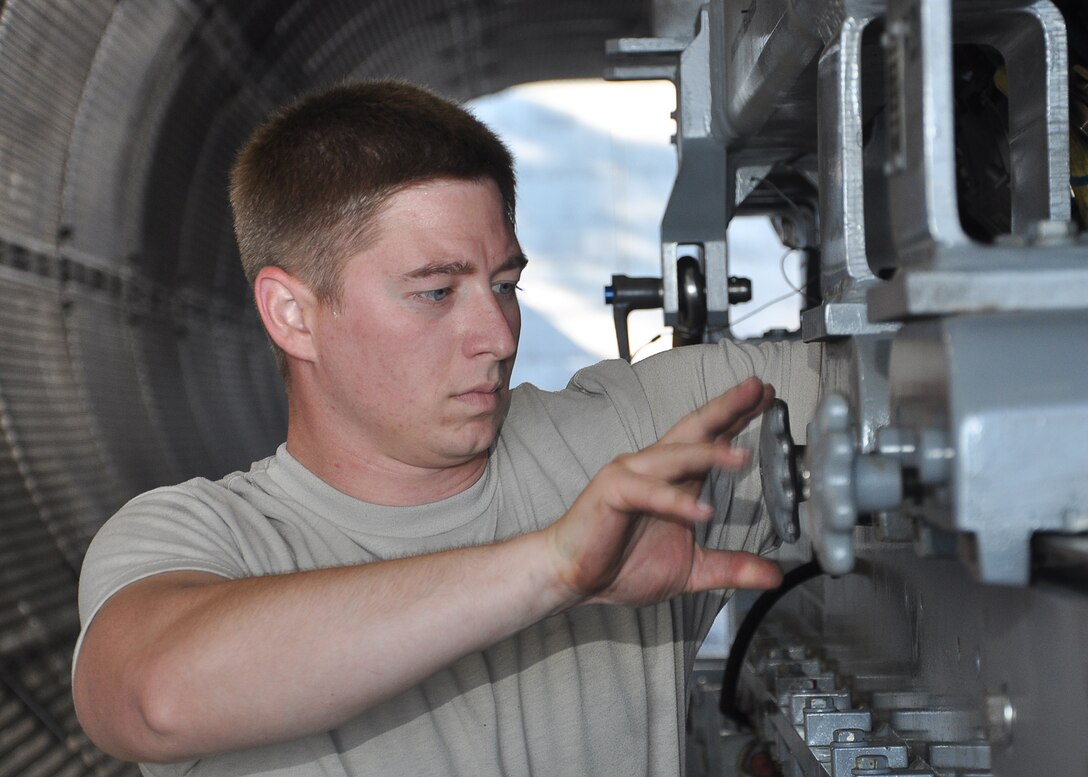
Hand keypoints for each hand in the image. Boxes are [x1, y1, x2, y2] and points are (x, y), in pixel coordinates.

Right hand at [545, 377, 781, 607]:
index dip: (738, 417)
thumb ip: (731, 568)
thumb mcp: (690, 569)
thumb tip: (775, 575)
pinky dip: (676, 502)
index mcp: (675, 478)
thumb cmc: (622, 564)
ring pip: (676, 457)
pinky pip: (650, 493)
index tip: (769, 398)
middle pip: (696, 430)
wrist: (573, 577)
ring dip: (709, 453)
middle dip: (728, 408)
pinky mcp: (612, 492)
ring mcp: (632, 474)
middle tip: (759, 388)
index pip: (710, 439)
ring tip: (743, 455)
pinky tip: (703, 513)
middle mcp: (655, 467)